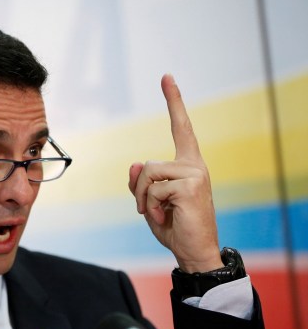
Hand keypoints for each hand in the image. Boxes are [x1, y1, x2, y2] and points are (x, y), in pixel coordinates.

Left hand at [128, 74, 222, 272]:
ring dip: (145, 199)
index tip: (167, 77)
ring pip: (148, 175)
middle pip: (147, 165)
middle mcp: (194, 164)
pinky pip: (154, 189)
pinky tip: (166, 217)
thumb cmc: (175, 227)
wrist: (193, 251)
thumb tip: (134, 165)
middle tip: (149, 211)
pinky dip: (152, 207)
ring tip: (159, 214)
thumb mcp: (151, 203)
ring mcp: (194, 173)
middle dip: (140, 192)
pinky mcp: (190, 184)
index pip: (181, 128)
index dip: (174, 102)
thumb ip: (141, 183)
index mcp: (187, 164)